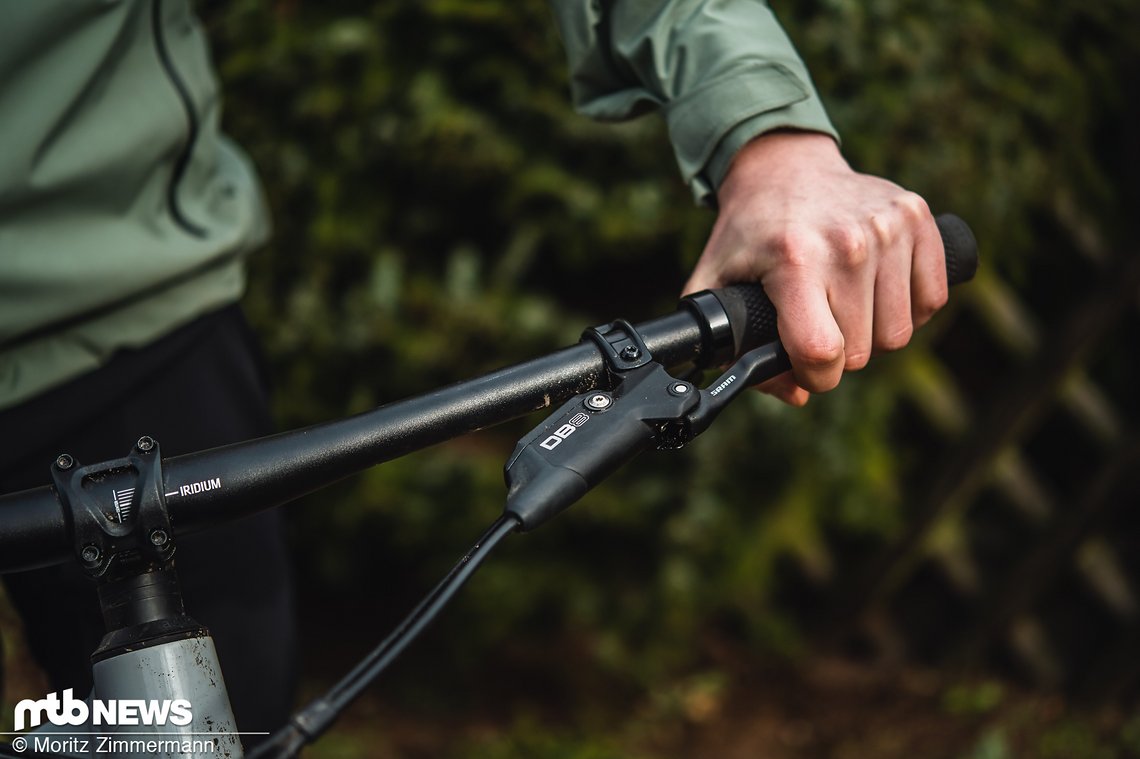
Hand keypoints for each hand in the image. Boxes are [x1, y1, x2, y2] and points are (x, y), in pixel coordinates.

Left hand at [682, 131, 947, 405]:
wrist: (783, 166)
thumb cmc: (748, 234)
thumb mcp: (715, 285)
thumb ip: (734, 349)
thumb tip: (795, 393)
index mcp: (795, 260)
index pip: (822, 352)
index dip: (813, 376)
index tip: (803, 366)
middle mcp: (848, 242)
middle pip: (863, 350)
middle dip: (839, 354)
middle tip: (818, 325)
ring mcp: (888, 226)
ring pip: (900, 333)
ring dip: (873, 333)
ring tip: (845, 307)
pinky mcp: (917, 216)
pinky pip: (932, 299)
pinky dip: (908, 308)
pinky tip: (877, 291)